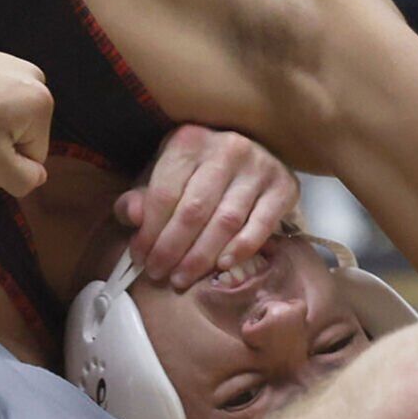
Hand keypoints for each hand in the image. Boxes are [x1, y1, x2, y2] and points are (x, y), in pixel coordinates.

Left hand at [115, 125, 298, 288]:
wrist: (248, 159)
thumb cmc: (197, 173)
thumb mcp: (163, 177)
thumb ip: (142, 199)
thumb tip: (133, 216)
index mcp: (190, 140)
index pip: (164, 194)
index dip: (150, 232)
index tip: (141, 259)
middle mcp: (227, 147)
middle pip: (194, 211)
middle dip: (172, 250)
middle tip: (160, 275)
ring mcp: (260, 165)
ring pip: (225, 221)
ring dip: (201, 257)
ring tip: (183, 278)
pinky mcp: (284, 185)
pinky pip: (261, 225)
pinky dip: (241, 248)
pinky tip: (222, 265)